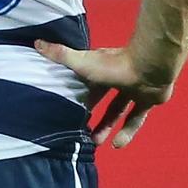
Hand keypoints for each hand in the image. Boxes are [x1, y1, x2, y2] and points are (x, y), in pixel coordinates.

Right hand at [35, 40, 172, 148]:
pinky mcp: (148, 100)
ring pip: (118, 110)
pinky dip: (127, 131)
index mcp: (100, 68)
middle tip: (82, 131)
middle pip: (102, 98)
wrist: (150, 66)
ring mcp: (133, 89)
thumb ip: (60, 54)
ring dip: (107, 126)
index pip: (86, 81)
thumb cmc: (112, 65)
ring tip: (96, 143)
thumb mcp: (82, 62)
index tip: (69, 107)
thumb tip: (36, 42)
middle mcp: (116, 77)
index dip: (79, 94)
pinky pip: (136, 118)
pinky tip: (117, 145)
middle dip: (93, 115)